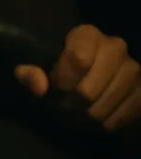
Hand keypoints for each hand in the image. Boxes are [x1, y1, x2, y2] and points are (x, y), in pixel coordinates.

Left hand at [16, 24, 140, 130]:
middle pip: (88, 89)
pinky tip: (94, 121)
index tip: (54, 90)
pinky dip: (105, 124)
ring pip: (104, 106)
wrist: (85, 75)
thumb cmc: (56, 68)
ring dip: (86, 117)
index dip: (62, 82)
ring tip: (76, 116)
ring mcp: (134, 69)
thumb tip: (39, 88)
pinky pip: (123, 116)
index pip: (77, 60)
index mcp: (87, 34)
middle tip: (62, 109)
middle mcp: (115, 46)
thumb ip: (28, 73)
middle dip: (70, 105)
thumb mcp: (33, 66)